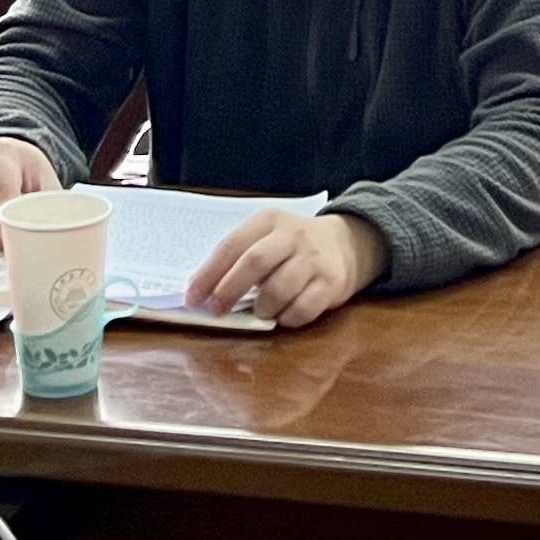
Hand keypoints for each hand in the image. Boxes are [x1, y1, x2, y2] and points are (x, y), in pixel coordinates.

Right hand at [0, 136, 57, 248]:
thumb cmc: (25, 170)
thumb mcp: (43, 175)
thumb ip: (50, 198)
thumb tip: (63, 228)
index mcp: (1, 154)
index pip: (1, 185)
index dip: (10, 211)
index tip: (23, 230)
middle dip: (4, 231)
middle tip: (22, 245)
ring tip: (11, 243)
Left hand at [192, 208, 387, 328]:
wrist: (346, 243)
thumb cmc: (293, 246)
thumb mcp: (267, 237)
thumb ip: (239, 256)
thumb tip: (202, 288)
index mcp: (268, 220)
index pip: (232, 245)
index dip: (208, 274)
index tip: (193, 297)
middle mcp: (292, 236)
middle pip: (254, 263)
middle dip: (229, 290)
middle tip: (216, 310)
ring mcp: (314, 259)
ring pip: (279, 289)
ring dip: (262, 307)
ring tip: (259, 312)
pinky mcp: (332, 283)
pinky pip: (303, 308)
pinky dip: (287, 318)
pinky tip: (283, 316)